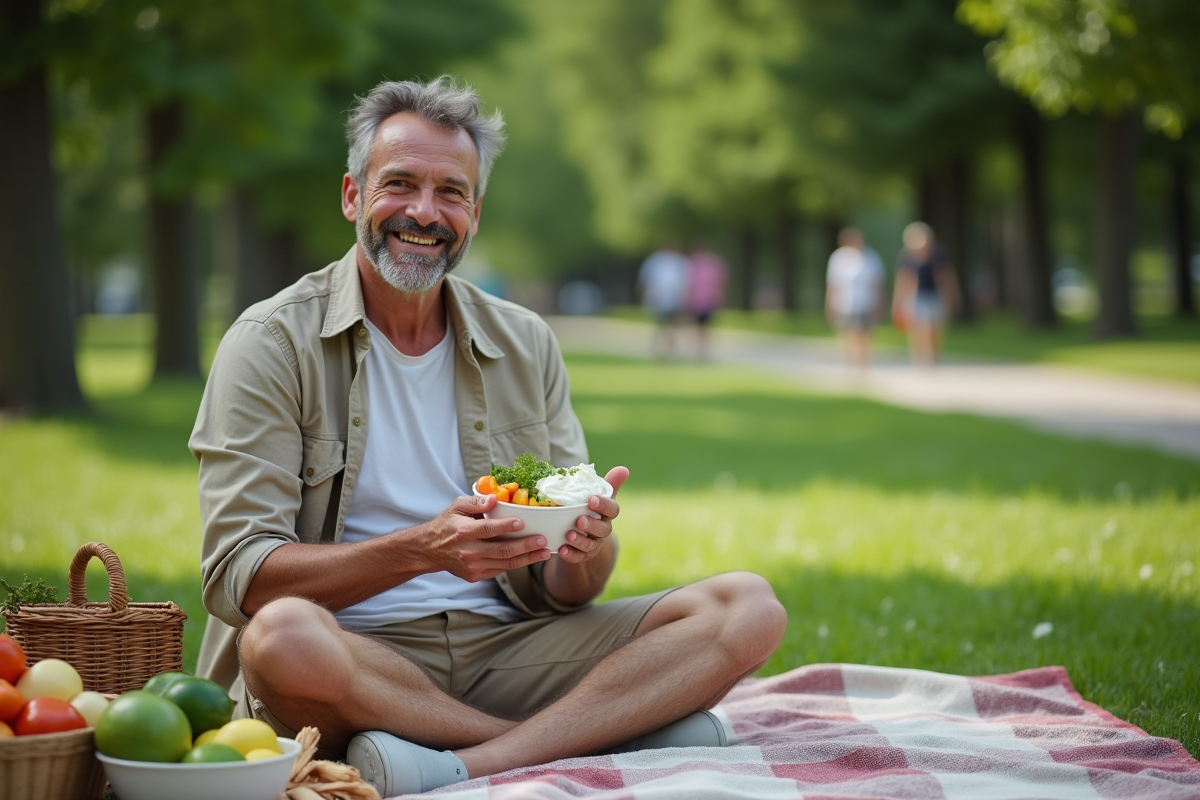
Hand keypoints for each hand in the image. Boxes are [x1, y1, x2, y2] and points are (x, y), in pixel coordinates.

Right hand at [421, 494, 552, 581]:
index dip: (506, 526)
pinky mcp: (475, 576)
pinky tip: (530, 558)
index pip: (488, 529)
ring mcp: (472, 566)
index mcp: (464, 532)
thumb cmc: (446, 524)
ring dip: (527, 559)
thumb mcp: (457, 506)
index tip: (523, 522)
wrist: (429, 550)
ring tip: (544, 552)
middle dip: (525, 546)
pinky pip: (500, 570)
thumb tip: (495, 498)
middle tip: (543, 540)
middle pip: (502, 550)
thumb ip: (476, 501)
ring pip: (505, 563)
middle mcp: (469, 551)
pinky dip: (516, 564)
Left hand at [554, 466, 627, 564]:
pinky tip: (562, 550)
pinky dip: (571, 554)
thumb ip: (609, 483)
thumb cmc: (591, 509)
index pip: (612, 509)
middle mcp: (603, 529)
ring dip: (580, 540)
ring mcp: (594, 543)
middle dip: (592, 525)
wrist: (585, 533)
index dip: (604, 505)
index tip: (592, 498)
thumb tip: (624, 469)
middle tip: (580, 520)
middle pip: (603, 529)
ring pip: (590, 544)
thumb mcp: (599, 496)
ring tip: (569, 535)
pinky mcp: (583, 555)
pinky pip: (579, 557)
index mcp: (607, 513)